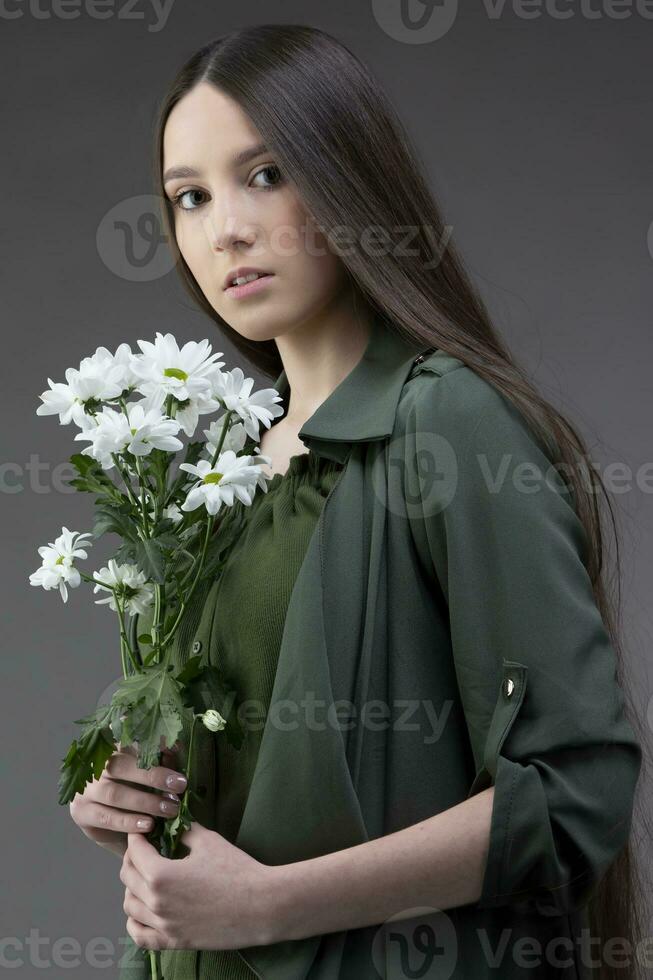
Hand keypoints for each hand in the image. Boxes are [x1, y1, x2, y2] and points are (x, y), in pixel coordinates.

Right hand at [69, 742, 186, 858]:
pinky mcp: (82, 812)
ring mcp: (85, 789)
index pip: (126, 736)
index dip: (149, 740)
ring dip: (145, 802)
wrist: (113, 825)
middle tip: (180, 784)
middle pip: (121, 765)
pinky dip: (129, 822)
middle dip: (153, 774)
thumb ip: (160, 761)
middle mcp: (94, 765)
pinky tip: (148, 825)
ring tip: (170, 809)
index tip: (174, 748)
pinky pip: (106, 817)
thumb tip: (177, 750)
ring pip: (114, 793)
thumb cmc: (136, 789)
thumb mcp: (149, 773)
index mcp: (111, 746)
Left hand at [121, 822, 274, 951]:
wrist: (261, 906)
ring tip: (146, 877)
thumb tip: (173, 824)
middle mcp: (155, 902)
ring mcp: (163, 925)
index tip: (144, 830)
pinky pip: (139, 936)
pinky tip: (144, 910)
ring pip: (129, 906)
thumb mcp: (209, 841)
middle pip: (127, 876)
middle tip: (145, 849)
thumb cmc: (237, 870)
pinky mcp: (174, 942)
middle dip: (133, 858)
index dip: (137, 836)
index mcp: (161, 875)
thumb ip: (185, 831)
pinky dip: (134, 922)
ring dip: (132, 887)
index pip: (135, 851)